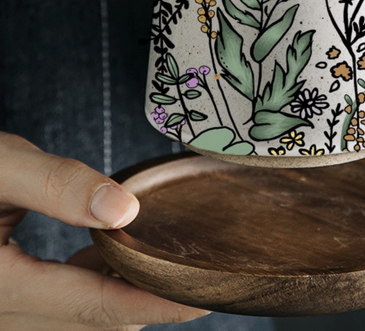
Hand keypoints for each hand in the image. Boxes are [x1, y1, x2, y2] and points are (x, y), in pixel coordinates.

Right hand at [0, 132, 208, 329]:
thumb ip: (58, 186)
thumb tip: (125, 209)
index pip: (100, 307)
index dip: (160, 302)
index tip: (206, 294)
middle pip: (94, 322)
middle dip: (147, 299)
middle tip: (191, 267)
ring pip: (77, 322)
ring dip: (120, 295)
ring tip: (159, 257)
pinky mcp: (0, 302)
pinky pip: (56, 310)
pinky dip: (91, 288)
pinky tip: (104, 254)